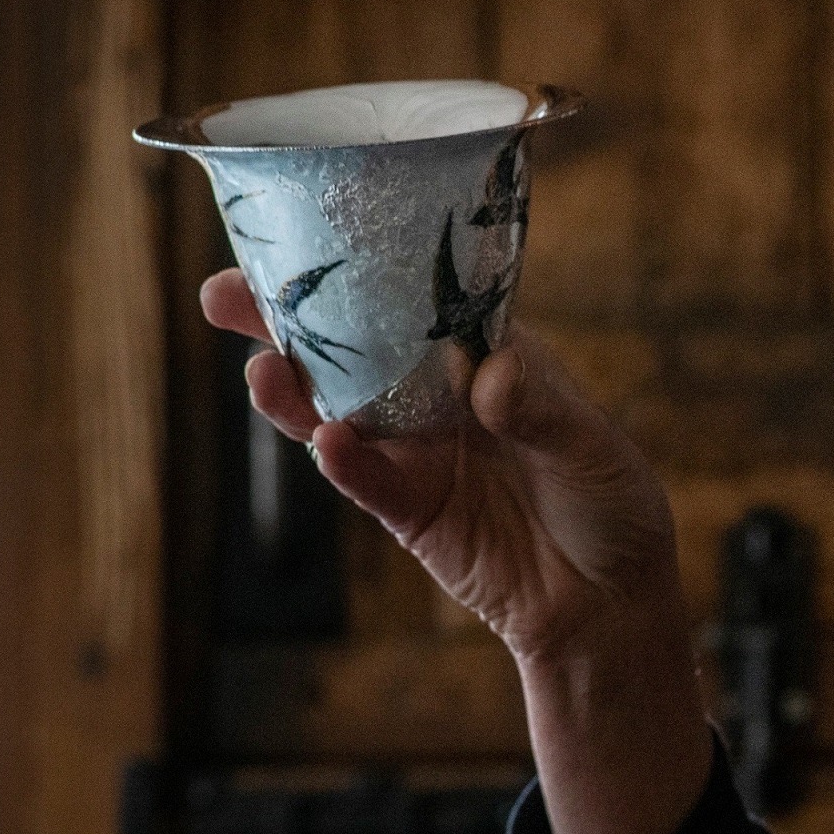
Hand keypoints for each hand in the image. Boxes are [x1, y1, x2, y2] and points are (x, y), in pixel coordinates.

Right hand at [202, 268, 711, 833]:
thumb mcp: (589, 447)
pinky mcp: (408, 510)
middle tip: (223, 293)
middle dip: (285, 320)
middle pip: (350, 348)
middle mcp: (438, 394)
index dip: (357, 268)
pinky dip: (346, 463)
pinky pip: (367, 481)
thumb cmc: (610, 500)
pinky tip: (329, 442)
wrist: (608, 597)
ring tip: (264, 373)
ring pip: (338, 411)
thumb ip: (540, 410)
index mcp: (484, 353)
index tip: (300, 236)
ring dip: (296, 391)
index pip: (411, 298)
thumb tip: (491, 377)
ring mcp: (417, 452)